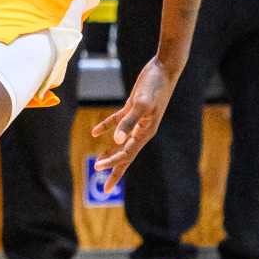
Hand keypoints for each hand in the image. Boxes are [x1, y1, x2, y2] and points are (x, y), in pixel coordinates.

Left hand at [92, 56, 179, 180]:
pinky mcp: (132, 109)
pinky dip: (106, 127)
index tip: (98, 168)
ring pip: (121, 142)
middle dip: (115, 171)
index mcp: (146, 132)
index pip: (126, 154)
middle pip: (126, 156)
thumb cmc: (155, 86)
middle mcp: (142, 130)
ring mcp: (137, 120)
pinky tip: (95, 133)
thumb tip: (116, 140)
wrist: (164, 69)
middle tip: (105, 190)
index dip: (112, 163)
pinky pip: (118, 122)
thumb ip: (128, 122)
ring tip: (99, 164)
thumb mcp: (141, 104)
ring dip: (110, 153)